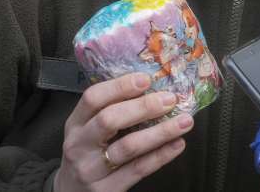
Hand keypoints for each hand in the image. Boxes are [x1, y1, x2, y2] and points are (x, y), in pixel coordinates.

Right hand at [54, 74, 192, 191]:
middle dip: (143, 107)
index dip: (120, 86)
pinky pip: (138, 169)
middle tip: (170, 100)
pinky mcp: (106, 189)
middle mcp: (79, 145)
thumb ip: (110, 110)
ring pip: (128, 146)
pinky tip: (177, 144)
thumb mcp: (87, 130)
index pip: (92, 98)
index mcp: (75, 124)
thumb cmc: (87, 154)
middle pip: (109, 120)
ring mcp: (91, 169)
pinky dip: (161, 155)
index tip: (146, 79)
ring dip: (160, 131)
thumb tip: (151, 88)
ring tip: (184, 121)